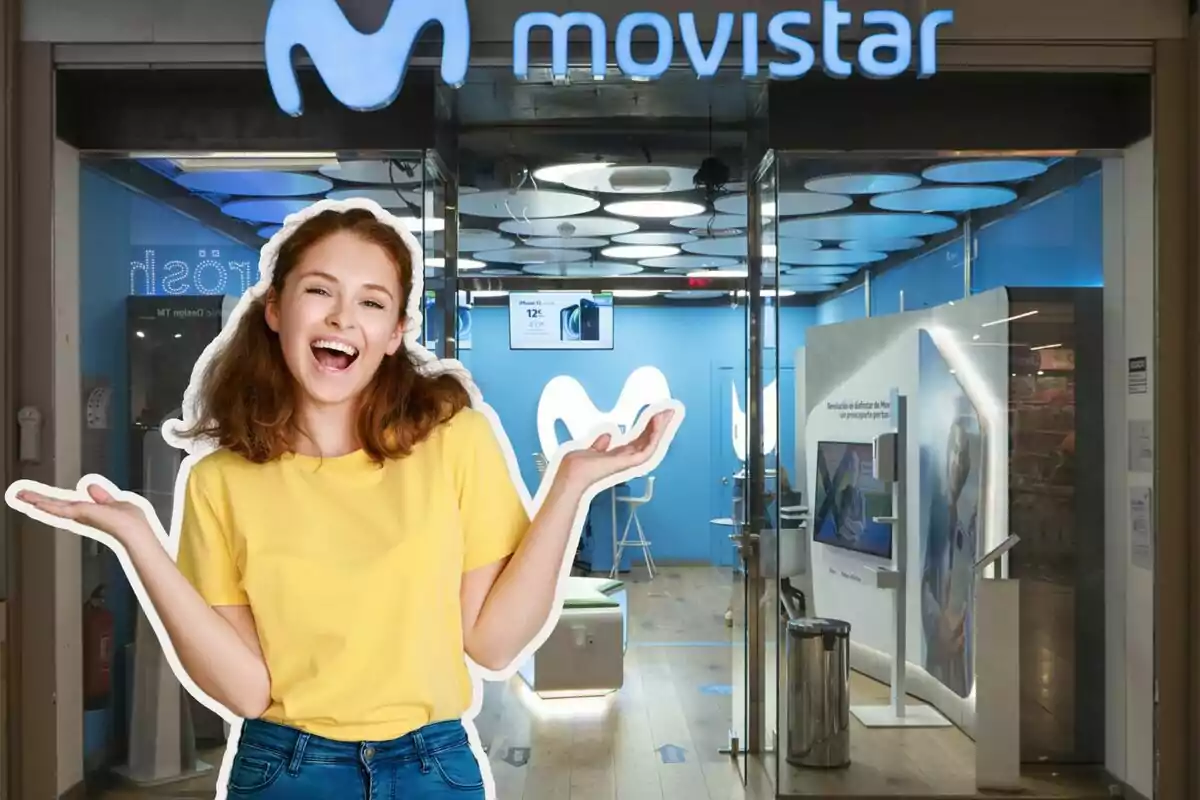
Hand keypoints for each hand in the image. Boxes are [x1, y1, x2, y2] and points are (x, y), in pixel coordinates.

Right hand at [10, 482, 153, 546]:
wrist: (135, 531)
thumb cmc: (132, 521)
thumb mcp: (116, 502)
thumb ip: (102, 496)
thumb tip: (91, 487)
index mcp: (90, 510)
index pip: (67, 503)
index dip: (52, 500)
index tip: (39, 497)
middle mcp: (82, 514)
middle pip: (56, 505)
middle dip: (38, 499)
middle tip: (20, 494)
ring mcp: (80, 515)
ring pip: (54, 506)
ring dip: (37, 500)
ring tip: (20, 495)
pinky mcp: (81, 514)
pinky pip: (60, 508)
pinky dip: (48, 505)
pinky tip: (35, 502)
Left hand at [558, 408, 676, 489]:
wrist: (571, 475)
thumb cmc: (576, 466)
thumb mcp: (589, 450)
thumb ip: (600, 444)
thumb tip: (607, 435)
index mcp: (617, 456)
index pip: (638, 440)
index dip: (647, 428)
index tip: (655, 415)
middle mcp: (626, 459)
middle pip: (648, 440)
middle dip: (658, 425)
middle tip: (669, 411)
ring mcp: (629, 462)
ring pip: (651, 443)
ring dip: (660, 428)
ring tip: (667, 414)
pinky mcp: (629, 462)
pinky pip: (647, 448)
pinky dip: (654, 436)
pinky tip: (658, 423)